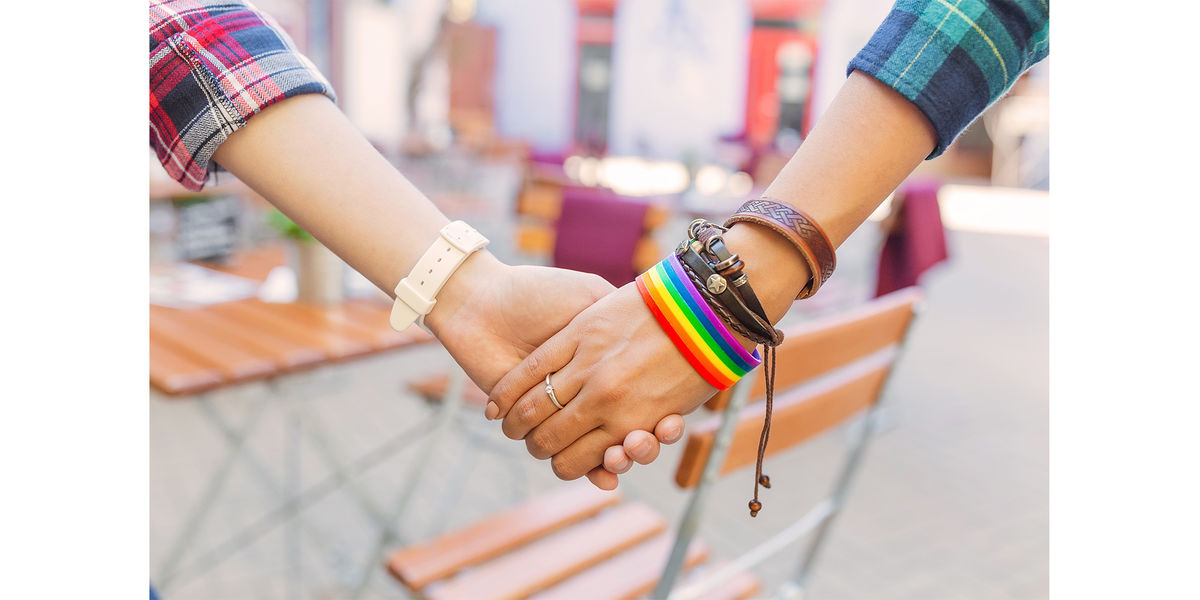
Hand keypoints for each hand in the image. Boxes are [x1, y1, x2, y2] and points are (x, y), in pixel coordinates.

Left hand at [424, 253, 683, 488]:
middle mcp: (587, 392)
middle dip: (642, 442)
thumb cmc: (538, 294)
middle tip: (650, 437)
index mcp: (603, 365)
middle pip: (627, 431)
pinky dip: (592, 472)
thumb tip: (656, 342)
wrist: (483, 304)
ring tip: (633, 447)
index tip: (674, 422)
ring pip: (604, 450)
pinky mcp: (534, 426)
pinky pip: (572, 458)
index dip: (661, 414)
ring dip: (623, 456)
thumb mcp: (589, 297)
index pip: (642, 399)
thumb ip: (619, 313)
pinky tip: (608, 477)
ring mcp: (564, 411)